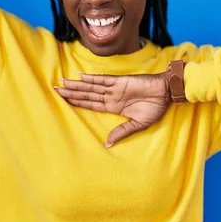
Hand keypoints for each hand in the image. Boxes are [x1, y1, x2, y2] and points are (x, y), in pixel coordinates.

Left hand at [53, 72, 171, 147]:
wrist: (166, 93)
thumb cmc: (155, 108)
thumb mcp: (138, 124)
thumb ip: (122, 132)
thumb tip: (107, 144)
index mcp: (113, 107)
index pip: (90, 104)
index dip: (77, 102)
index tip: (63, 100)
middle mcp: (110, 97)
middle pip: (86, 94)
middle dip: (71, 92)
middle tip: (55, 89)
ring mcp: (114, 88)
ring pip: (91, 86)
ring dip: (77, 85)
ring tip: (63, 83)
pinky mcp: (120, 81)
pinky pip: (103, 79)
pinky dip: (92, 78)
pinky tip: (80, 77)